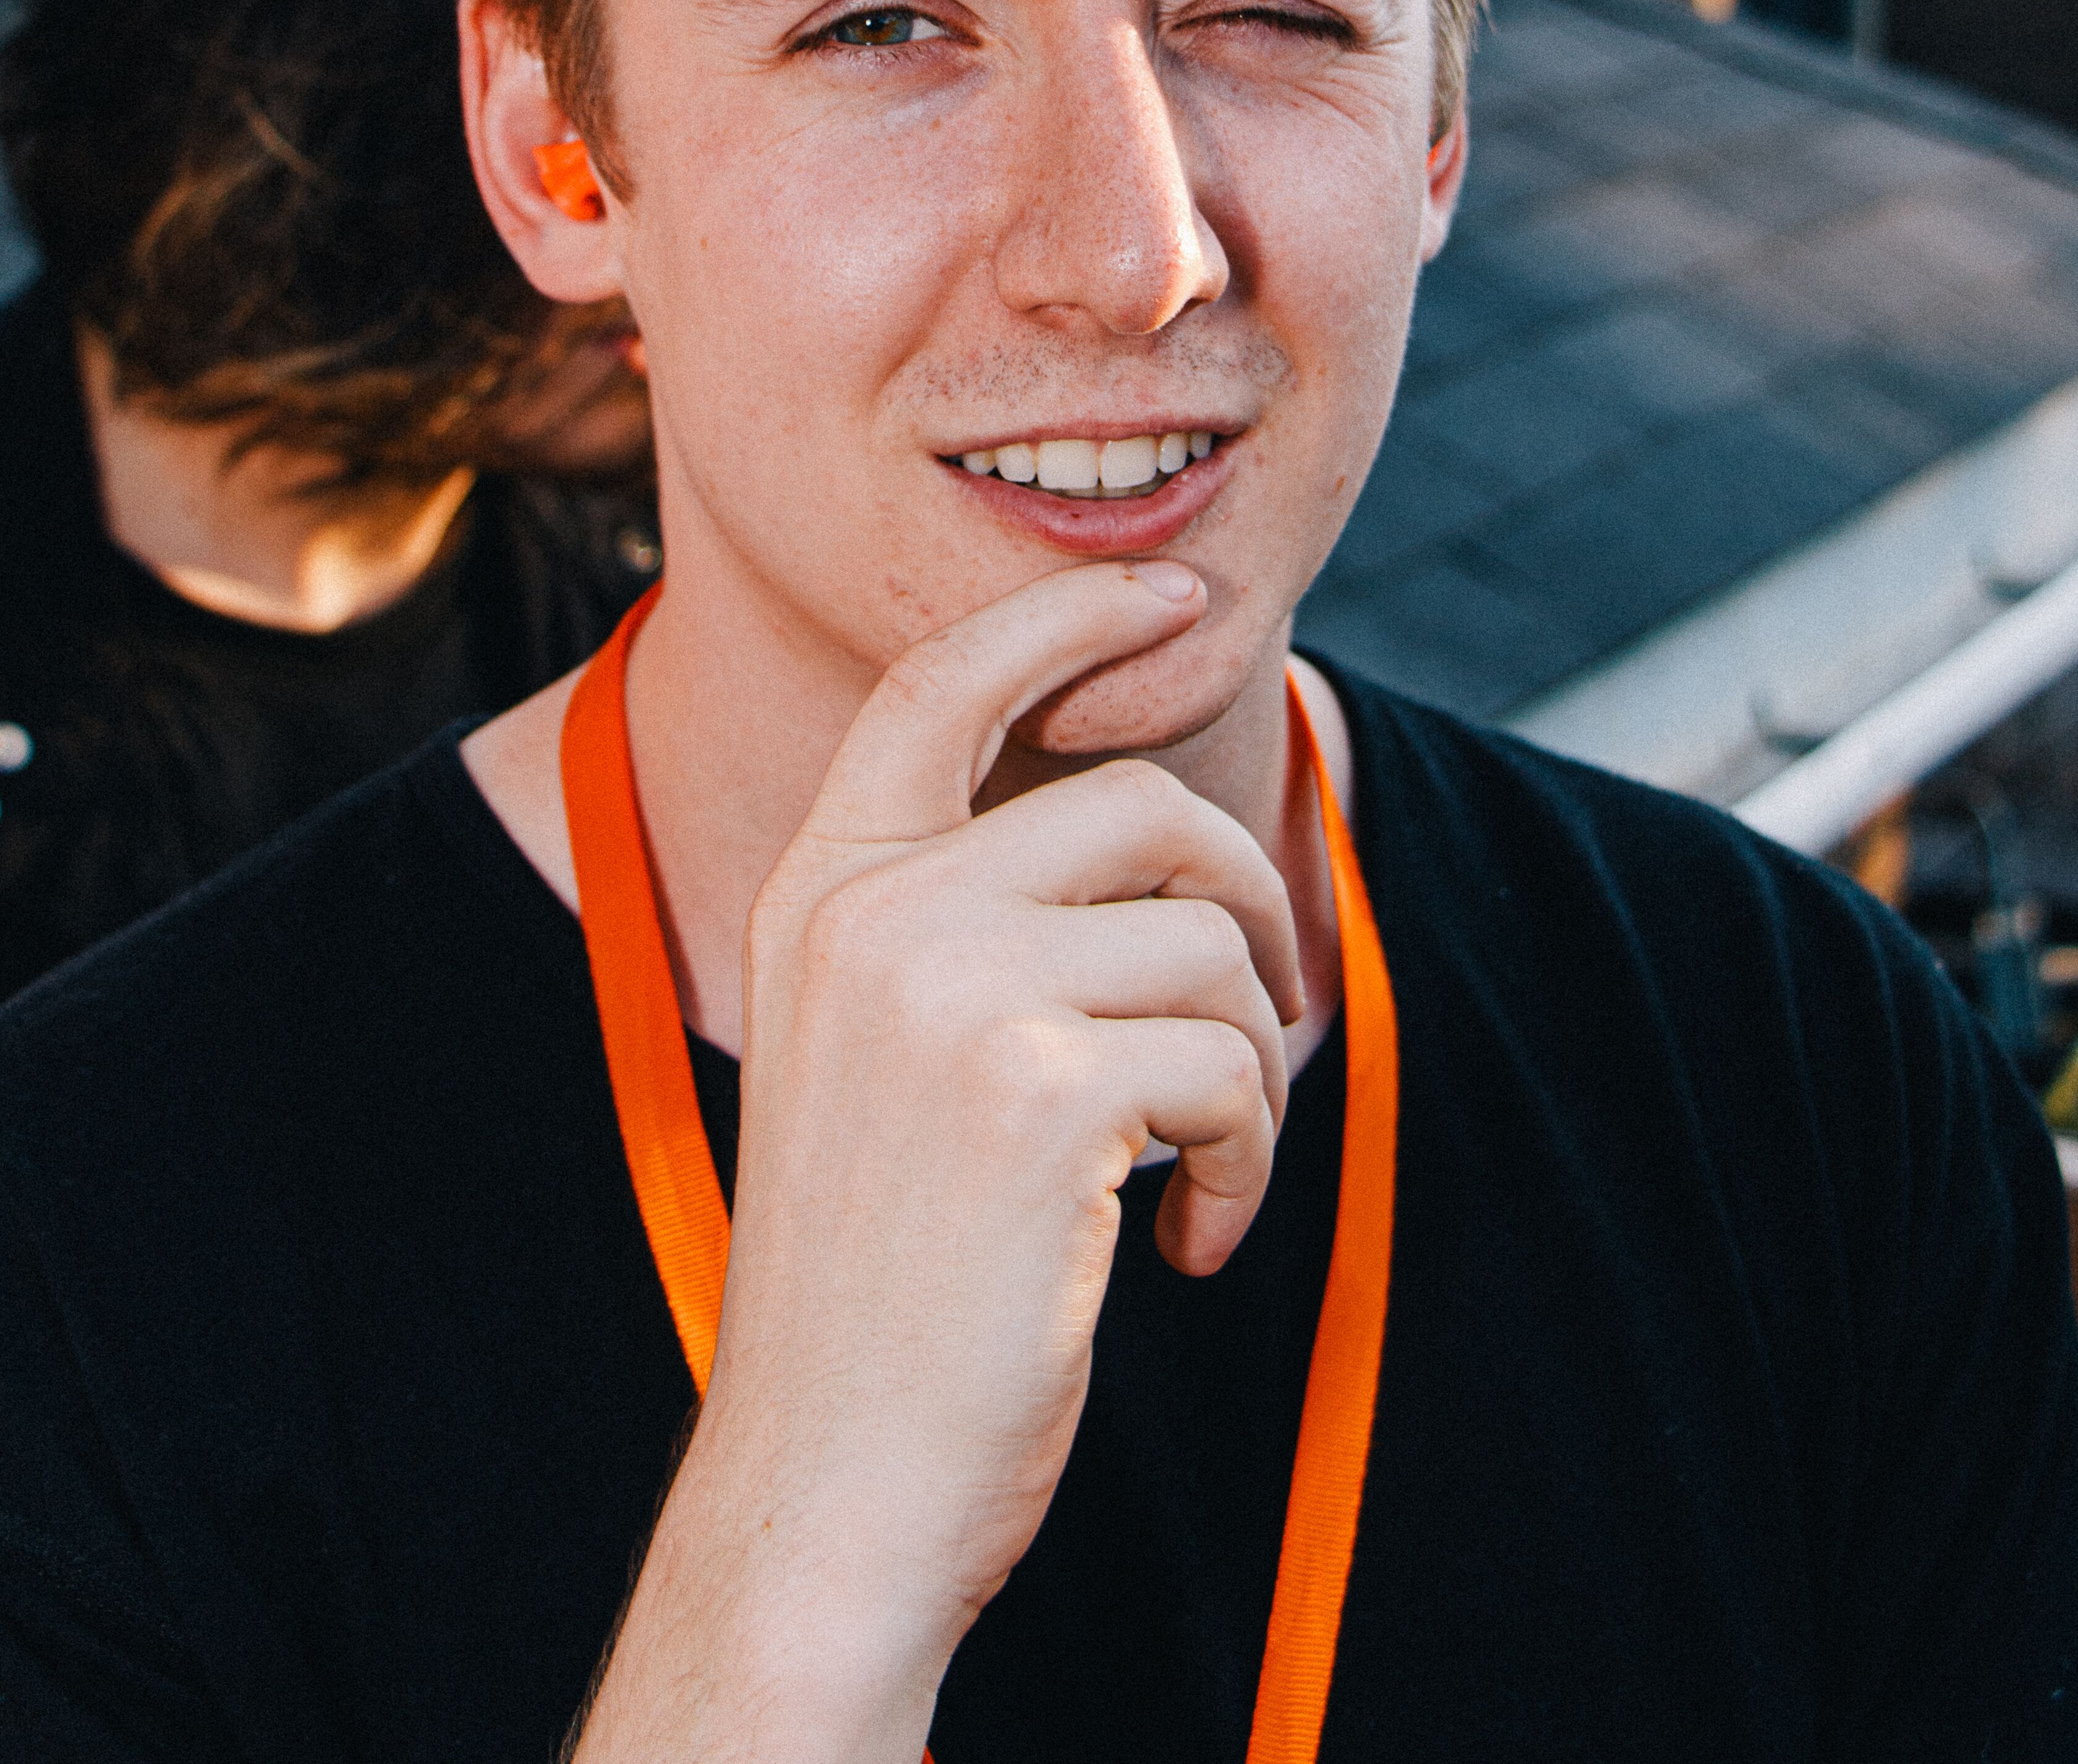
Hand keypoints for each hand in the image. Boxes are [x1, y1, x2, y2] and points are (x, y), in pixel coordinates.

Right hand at [572, 559, 1300, 1762]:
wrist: (827, 1482)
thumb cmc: (878, 1285)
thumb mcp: (875, 1058)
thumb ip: (956, 927)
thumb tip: (1142, 828)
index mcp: (818, 893)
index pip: (937, 683)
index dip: (1060, 617)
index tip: (1167, 595)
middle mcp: (871, 914)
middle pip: (1137, 804)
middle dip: (1239, 901)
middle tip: (1259, 1021)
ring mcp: (952, 993)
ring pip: (1208, 947)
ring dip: (1248, 1070)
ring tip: (1198, 1174)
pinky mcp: (1040, 1089)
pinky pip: (1232, 1069)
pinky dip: (1244, 1164)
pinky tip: (1187, 1241)